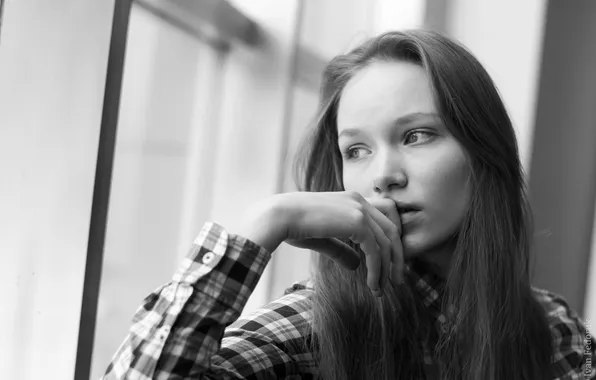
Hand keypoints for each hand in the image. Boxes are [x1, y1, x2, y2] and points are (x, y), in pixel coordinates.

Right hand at [279, 191, 403, 295]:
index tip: (387, 264)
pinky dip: (377, 270)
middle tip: (395, 281)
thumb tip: (356, 265)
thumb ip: (341, 249)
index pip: (385, 219)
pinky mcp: (357, 222)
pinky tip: (371, 285)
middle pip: (392, 230)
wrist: (278, 216)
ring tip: (380, 290)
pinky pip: (376, 251)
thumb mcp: (323, 238)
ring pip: (387, 243)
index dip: (390, 242)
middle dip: (397, 258)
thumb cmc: (294, 226)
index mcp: (352, 200)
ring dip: (387, 269)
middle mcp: (359, 201)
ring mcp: (360, 210)